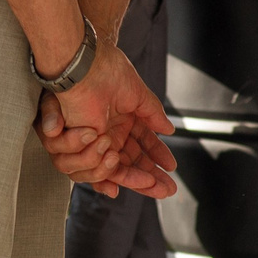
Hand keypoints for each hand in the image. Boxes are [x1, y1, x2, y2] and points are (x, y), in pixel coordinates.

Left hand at [33, 48, 178, 198]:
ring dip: (137, 178)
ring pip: (119, 168)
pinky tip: (134, 175)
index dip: (158, 156)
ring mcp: (99, 138)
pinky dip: (116, 174)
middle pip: (133, 161)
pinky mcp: (86, 145)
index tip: (171, 167)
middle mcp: (112, 131)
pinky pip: (99, 167)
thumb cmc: (108, 73)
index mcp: (125, 118)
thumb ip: (153, 113)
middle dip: (151, 176)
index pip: (144, 143)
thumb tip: (169, 129)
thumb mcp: (138, 94)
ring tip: (154, 183)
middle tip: (168, 189)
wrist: (86, 68)